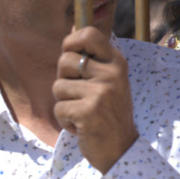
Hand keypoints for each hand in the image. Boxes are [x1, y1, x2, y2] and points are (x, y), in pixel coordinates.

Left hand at [53, 27, 138, 173]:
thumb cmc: (110, 114)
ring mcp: (101, 92)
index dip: (71, 42)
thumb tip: (72, 29)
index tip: (73, 56)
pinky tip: (81, 126)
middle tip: (81, 95)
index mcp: (117, 63)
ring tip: (83, 112)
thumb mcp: (109, 81)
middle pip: (65, 60)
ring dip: (64, 103)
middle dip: (64, 80)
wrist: (121, 149)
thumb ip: (93, 59)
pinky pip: (58, 108)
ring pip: (58, 86)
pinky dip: (65, 121)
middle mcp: (112, 74)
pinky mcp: (88, 111)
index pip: (89, 34)